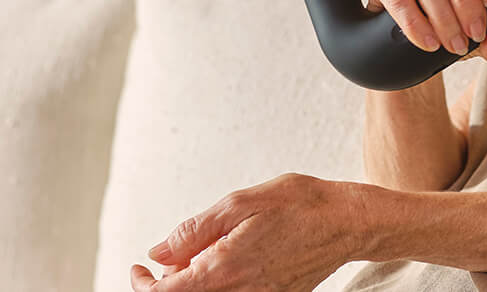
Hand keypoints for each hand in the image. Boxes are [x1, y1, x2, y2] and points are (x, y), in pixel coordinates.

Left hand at [128, 174, 375, 291]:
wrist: (348, 222)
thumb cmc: (299, 204)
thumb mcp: (239, 203)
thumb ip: (193, 231)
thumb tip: (158, 253)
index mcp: (225, 268)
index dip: (143, 284)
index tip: (138, 266)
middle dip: (169, 283)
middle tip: (171, 257)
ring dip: (194, 283)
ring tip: (203, 254)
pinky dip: (219, 284)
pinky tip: (228, 260)